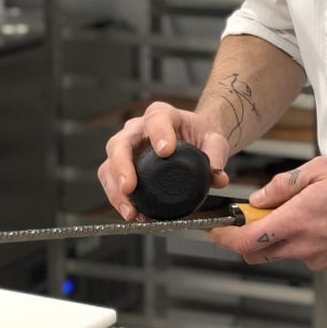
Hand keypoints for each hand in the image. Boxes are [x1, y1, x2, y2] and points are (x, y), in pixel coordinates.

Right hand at [97, 100, 230, 220]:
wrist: (195, 139)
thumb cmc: (200, 135)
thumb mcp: (215, 140)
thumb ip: (217, 154)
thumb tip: (217, 175)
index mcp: (162, 114)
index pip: (156, 118)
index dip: (158, 133)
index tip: (165, 151)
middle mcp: (138, 129)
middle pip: (120, 143)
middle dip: (121, 167)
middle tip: (130, 187)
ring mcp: (127, 148)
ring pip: (109, 166)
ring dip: (115, 190)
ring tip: (131, 210)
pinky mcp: (122, 167)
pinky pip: (112, 183)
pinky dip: (119, 200)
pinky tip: (134, 213)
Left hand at [208, 156, 326, 269]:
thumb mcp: (321, 170)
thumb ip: (285, 185)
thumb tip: (260, 197)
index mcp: (297, 221)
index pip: (247, 241)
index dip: (225, 238)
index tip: (215, 230)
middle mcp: (305, 245)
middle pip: (258, 254)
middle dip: (246, 239)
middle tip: (250, 216)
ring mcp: (320, 257)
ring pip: (283, 252)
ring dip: (278, 235)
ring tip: (298, 207)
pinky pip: (306, 252)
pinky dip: (301, 238)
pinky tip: (320, 217)